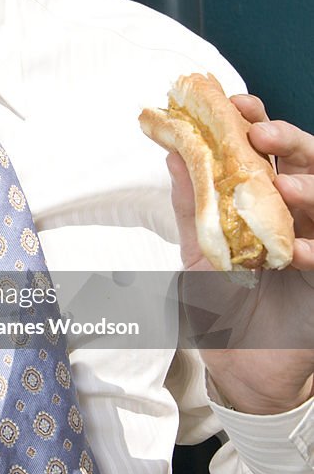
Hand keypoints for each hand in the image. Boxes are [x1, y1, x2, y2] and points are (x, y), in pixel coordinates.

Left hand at [168, 96, 313, 414]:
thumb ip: (191, 206)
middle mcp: (297, 216)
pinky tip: (298, 252)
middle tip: (262, 133)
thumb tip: (172, 152)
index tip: (235, 103)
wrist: (238, 370)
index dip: (257, 121)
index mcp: (263, 201)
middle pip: (307, 163)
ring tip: (282, 186)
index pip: (268, 150)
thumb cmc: (220, 306)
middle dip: (289, 141)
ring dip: (309, 188)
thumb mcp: (196, 253)